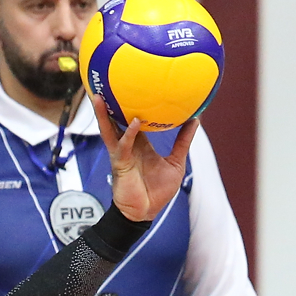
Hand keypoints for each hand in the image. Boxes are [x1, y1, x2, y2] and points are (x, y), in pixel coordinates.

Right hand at [93, 96, 199, 221]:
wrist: (145, 213)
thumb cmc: (158, 191)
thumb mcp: (176, 162)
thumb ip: (183, 141)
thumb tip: (196, 119)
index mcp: (140, 144)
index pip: (134, 119)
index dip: (131, 105)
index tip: (133, 86)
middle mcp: (128, 145)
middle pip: (115, 121)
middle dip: (109, 104)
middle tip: (105, 82)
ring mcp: (122, 154)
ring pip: (110, 130)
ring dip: (103, 115)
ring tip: (99, 97)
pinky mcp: (121, 164)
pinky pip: (123, 146)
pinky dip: (128, 135)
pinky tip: (134, 123)